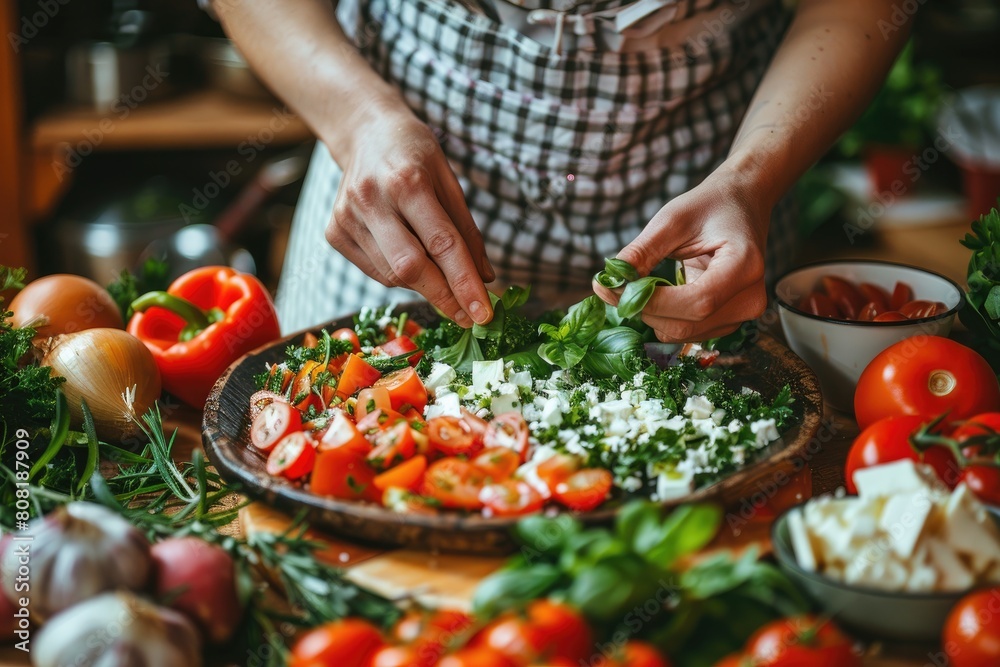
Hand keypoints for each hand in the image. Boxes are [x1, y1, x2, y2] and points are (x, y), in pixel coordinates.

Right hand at [326, 106, 494, 327]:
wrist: (365, 132)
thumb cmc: (415, 156)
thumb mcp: (449, 181)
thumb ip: (467, 231)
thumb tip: (484, 279)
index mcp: (407, 180)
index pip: (441, 243)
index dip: (464, 283)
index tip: (483, 315)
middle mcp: (371, 199)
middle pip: (411, 267)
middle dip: (444, 297)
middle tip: (469, 317)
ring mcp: (347, 217)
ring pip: (392, 275)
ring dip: (424, 285)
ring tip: (440, 275)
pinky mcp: (334, 232)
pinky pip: (375, 272)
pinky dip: (400, 276)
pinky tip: (410, 258)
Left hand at [593, 171, 770, 341]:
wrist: (740, 206)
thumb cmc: (708, 207)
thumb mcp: (671, 220)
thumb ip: (640, 253)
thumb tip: (606, 284)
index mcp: (744, 265)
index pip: (696, 302)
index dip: (651, 302)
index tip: (615, 288)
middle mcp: (750, 299)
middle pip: (686, 324)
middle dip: (645, 309)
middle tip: (618, 286)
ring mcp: (742, 316)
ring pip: (682, 334)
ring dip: (652, 315)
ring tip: (646, 283)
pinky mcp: (729, 323)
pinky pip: (686, 333)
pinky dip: (664, 317)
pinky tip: (663, 293)